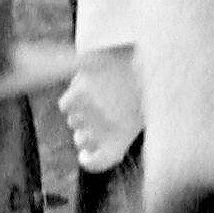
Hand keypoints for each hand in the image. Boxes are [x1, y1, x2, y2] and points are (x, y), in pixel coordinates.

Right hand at [59, 46, 143, 171]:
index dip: (91, 161)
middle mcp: (102, 130)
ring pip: (74, 122)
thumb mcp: (147, 112)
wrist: (142, 50)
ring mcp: (88, 113)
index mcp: (123, 137)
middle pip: (82, 141)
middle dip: (87, 133)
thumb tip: (110, 145)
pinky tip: (88, 86)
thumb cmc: (147, 80)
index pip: (98, 162)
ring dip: (82, 114)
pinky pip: (66, 105)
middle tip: (99, 116)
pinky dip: (73, 99)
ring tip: (101, 94)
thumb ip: (128, 132)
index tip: (86, 155)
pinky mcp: (76, 95)